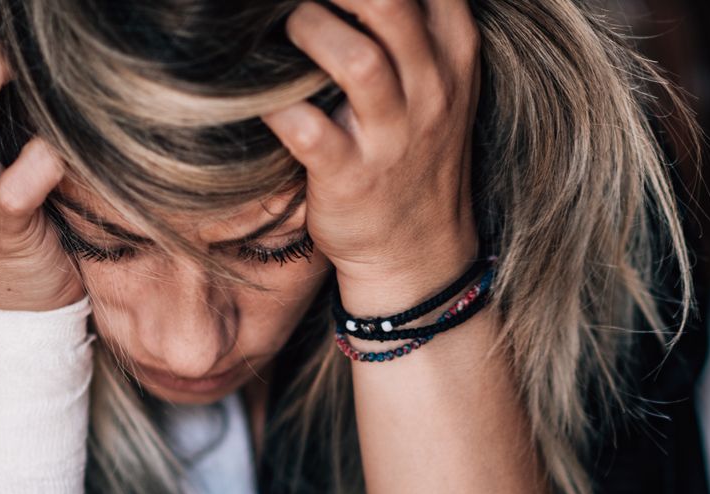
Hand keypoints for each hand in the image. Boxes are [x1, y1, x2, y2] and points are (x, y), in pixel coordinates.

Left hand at [264, 0, 481, 314]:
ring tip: (281, 31)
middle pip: (389, 2)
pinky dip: (272, 106)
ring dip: (307, 31)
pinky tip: (256, 96)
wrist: (418, 252)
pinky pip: (305, 128)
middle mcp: (432, 88)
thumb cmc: (413, 148)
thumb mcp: (435, 77)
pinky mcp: (352, 177)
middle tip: (299, 0)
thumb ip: (410, 19)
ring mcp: (394, 136)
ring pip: (356, 60)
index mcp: (453, 49)